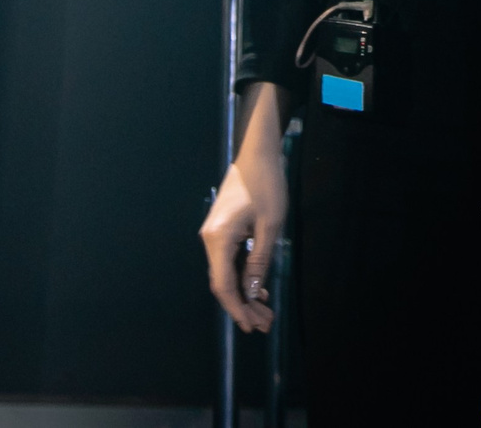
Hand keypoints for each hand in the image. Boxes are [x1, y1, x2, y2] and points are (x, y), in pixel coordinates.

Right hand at [200, 134, 287, 333]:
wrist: (257, 154)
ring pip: (227, 273)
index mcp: (218, 240)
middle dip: (243, 306)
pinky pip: (230, 260)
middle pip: (223, 282)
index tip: (250, 326)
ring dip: (244, 293)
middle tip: (264, 324)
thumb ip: (259, 261)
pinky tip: (258, 289)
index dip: (236, 309)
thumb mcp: (270, 225)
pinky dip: (243, 276)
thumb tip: (251, 293)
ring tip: (264, 312)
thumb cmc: (266, 186)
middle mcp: (210, 240)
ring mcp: (215, 235)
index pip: (223, 285)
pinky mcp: (223, 231)